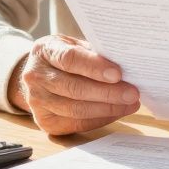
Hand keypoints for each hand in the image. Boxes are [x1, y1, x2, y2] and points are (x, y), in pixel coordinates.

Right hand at [8, 35, 139, 135]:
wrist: (39, 74)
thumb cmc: (63, 56)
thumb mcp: (74, 45)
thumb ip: (94, 53)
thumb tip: (126, 65)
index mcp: (44, 51)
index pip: (69, 59)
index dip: (94, 67)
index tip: (117, 74)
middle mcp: (35, 76)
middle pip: (74, 88)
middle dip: (107, 93)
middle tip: (132, 93)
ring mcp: (37, 101)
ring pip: (76, 109)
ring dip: (107, 108)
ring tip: (130, 104)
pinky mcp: (45, 122)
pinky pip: (77, 124)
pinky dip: (100, 119)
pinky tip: (117, 112)